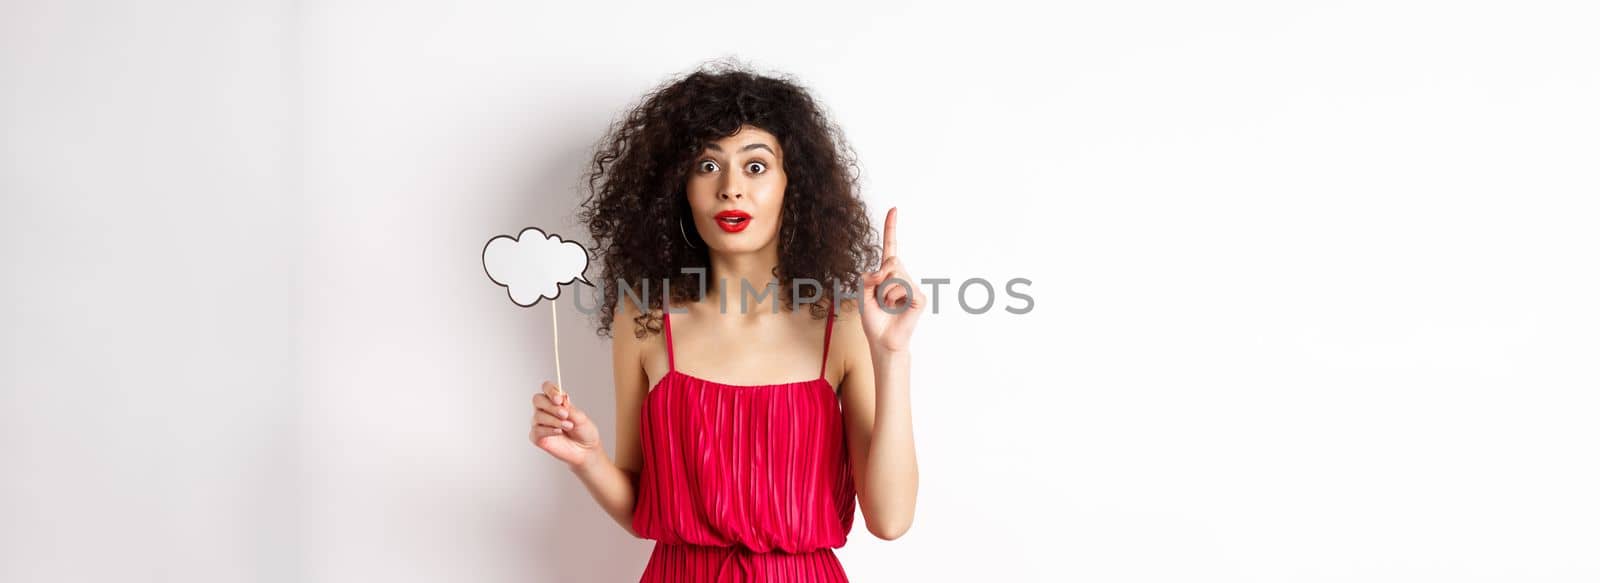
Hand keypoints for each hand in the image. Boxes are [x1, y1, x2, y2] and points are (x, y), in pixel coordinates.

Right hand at [530, 381, 602, 469]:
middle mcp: (545, 410)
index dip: (551, 391)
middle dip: (551, 407)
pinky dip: (549, 430)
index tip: (560, 399)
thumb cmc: (584, 432)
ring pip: (538, 416)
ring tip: (568, 426)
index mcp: (555, 401)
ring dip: (554, 421)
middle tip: (565, 414)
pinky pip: (537, 430)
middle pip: (537, 399)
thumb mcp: (581, 417)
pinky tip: (559, 432)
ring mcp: (539, 423)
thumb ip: (569, 408)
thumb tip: (560, 399)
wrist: (586, 450)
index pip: (546, 388)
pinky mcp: (536, 436)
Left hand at [859, 207, 926, 353]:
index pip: (891, 247)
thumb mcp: (862, 294)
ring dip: (884, 292)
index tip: (894, 209)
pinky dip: (893, 299)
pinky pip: (902, 288)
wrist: (882, 340)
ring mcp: (913, 286)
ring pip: (895, 275)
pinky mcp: (919, 297)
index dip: (891, 228)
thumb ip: (868, 277)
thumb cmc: (874, 318)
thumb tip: (885, 269)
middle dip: (879, 279)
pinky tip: (896, 309)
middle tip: (880, 298)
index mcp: (888, 273)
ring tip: (888, 306)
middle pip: (891, 261)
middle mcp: (902, 276)